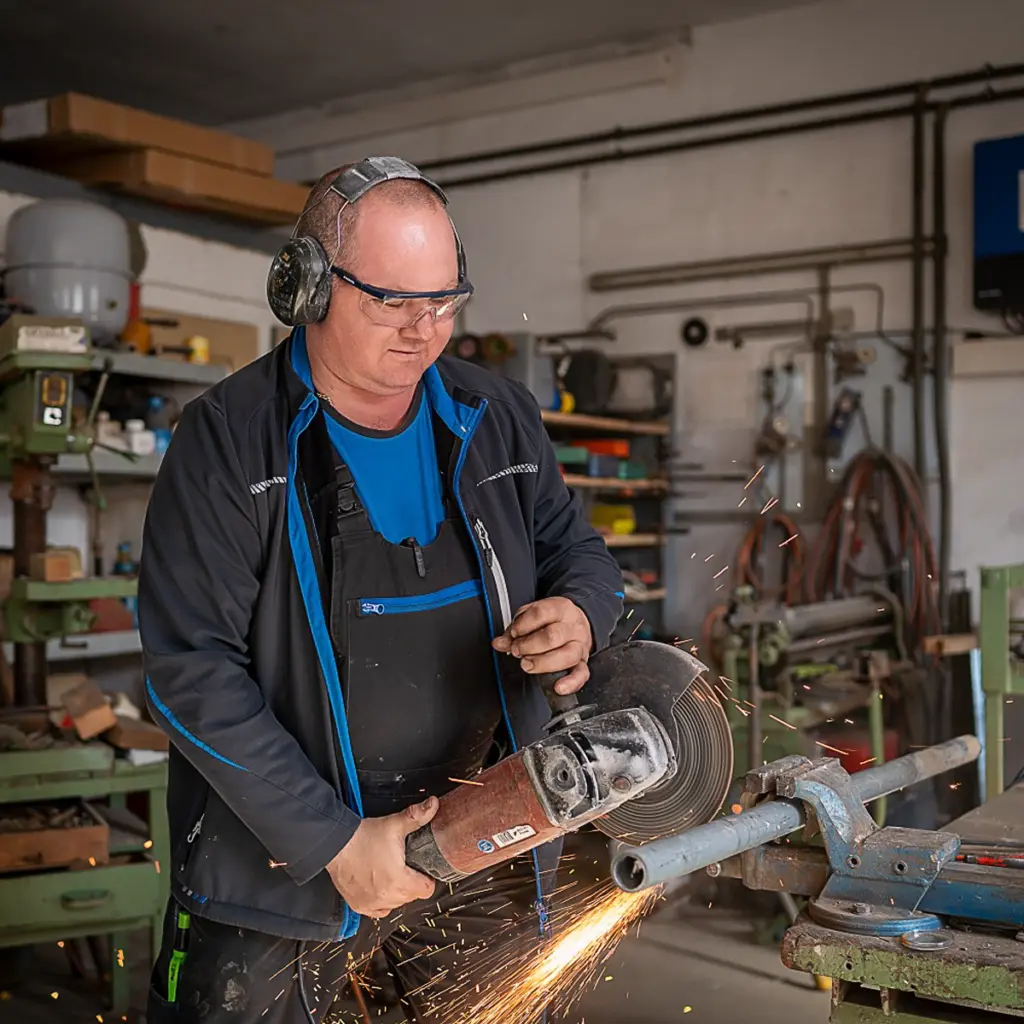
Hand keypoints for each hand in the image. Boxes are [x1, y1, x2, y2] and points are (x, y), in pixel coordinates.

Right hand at [325, 797, 437, 917]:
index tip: (421, 870)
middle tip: (404, 867)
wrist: (336, 845)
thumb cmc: (363, 837)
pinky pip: (379, 911)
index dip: (427, 878)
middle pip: (411, 897)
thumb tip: (433, 805)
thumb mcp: (394, 824)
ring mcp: (372, 904)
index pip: (426, 890)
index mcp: (399, 881)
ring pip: (396, 904)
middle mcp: (386, 897)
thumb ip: (418, 815)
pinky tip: (379, 886)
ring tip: (390, 874)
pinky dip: (381, 901)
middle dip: (411, 883)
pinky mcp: (359, 906)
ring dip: (396, 892)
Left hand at [492, 597, 592, 694]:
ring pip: (567, 655)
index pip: (541, 613)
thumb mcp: (533, 616)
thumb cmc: (553, 620)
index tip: (514, 633)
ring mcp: (580, 645)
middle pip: (552, 636)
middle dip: (529, 646)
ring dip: (542, 663)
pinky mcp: (583, 662)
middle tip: (517, 650)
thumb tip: (499, 643)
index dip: (523, 625)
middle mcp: (572, 626)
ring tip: (527, 664)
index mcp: (560, 608)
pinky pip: (581, 674)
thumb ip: (516, 629)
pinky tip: (558, 687)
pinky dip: (570, 683)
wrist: (577, 622)